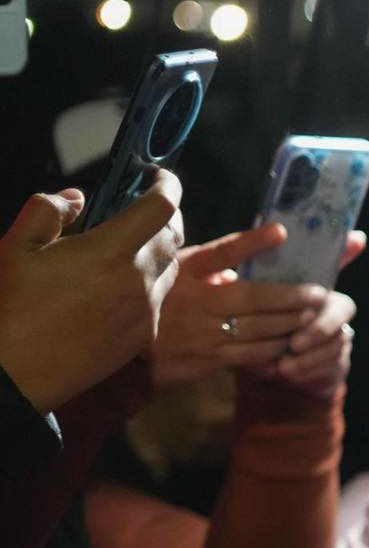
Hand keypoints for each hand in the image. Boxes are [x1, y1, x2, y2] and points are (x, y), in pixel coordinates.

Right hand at [0, 173, 183, 412]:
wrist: (21, 370)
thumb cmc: (14, 304)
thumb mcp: (19, 243)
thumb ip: (50, 208)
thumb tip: (78, 198)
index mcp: (110, 251)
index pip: (161, 208)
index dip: (168, 186)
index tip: (162, 177)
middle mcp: (139, 281)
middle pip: (173, 237)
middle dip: (165, 216)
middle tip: (147, 207)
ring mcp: (147, 310)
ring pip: (170, 269)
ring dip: (158, 250)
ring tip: (129, 244)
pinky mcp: (146, 335)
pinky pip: (159, 299)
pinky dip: (148, 282)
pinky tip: (119, 284)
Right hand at [150, 224, 364, 390]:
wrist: (124, 355)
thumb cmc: (157, 304)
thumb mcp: (174, 273)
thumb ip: (210, 263)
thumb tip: (244, 262)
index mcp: (183, 273)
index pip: (221, 252)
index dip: (252, 241)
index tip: (282, 232)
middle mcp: (194, 302)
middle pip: (252, 298)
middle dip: (290, 297)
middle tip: (320, 294)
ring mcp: (201, 335)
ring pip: (256, 330)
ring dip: (289, 325)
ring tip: (315, 318)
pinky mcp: (206, 362)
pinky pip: (248, 356)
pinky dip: (273, 350)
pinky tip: (292, 345)